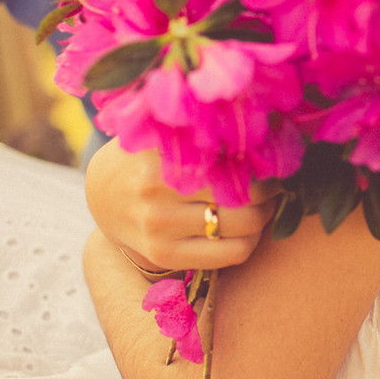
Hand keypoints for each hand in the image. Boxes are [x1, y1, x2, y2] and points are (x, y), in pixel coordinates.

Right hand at [84, 138, 279, 272]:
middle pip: (247, 195)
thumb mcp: (169, 132)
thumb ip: (206, 129)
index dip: (266, 161)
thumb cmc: (151, 154)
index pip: (236, 160)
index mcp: (163, 154)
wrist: (102, 193)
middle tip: (277, 182)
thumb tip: (274, 123)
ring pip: (245, 227)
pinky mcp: (164, 255)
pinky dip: (251, 241)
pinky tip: (248, 229)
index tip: (274, 158)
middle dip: (271, 189)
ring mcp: (159, 228)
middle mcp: (157, 191)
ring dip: (266, 216)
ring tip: (266, 204)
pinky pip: (231, 254)